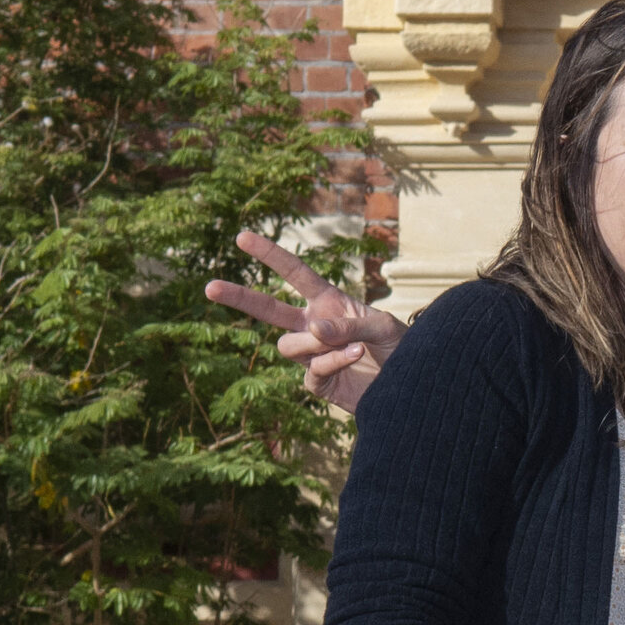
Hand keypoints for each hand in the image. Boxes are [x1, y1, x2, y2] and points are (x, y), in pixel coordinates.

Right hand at [205, 230, 401, 414]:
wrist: (414, 388)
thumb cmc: (403, 350)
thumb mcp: (384, 326)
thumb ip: (350, 322)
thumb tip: (312, 327)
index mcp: (327, 302)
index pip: (294, 274)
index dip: (270, 255)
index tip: (242, 236)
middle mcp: (313, 326)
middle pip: (267, 309)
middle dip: (239, 297)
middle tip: (210, 287)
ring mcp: (313, 356)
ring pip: (287, 345)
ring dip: (314, 342)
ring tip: (352, 345)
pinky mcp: (319, 384)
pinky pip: (311, 370)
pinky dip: (331, 361)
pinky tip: (354, 357)